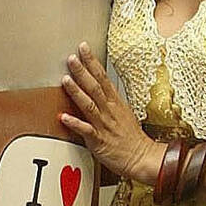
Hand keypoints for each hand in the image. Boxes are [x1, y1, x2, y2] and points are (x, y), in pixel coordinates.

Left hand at [60, 43, 163, 185]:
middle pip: (95, 87)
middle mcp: (110, 110)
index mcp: (115, 102)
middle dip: (82, 71)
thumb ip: (110, 99)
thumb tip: (99, 86)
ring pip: (89, 105)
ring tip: (65, 79)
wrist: (142, 158)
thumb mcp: (123, 112)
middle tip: (71, 57)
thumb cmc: (131, 138)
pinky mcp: (99, 140)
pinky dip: (74, 123)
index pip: (103, 77)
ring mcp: (104, 125)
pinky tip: (63, 116)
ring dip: (77, 92)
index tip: (83, 47)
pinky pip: (86, 130)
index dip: (92, 62)